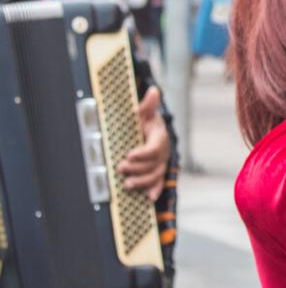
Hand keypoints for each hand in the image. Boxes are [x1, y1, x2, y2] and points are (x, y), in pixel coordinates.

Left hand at [117, 86, 169, 200]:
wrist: (153, 132)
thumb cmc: (147, 123)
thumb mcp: (145, 113)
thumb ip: (148, 105)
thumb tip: (153, 91)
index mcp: (160, 137)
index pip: (154, 147)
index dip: (142, 153)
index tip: (129, 155)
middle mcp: (162, 152)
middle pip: (153, 164)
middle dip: (137, 168)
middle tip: (121, 167)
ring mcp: (160, 164)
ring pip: (155, 176)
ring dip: (142, 181)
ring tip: (127, 183)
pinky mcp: (157, 173)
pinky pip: (159, 183)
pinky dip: (155, 191)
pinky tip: (149, 197)